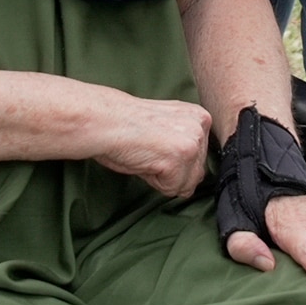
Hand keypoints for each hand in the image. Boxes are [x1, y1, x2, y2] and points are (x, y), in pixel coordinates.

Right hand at [90, 92, 214, 199]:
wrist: (105, 121)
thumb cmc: (126, 125)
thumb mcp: (166, 128)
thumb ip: (184, 144)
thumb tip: (195, 178)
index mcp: (199, 116)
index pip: (200, 159)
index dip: (173, 161)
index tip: (156, 146)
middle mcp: (200, 126)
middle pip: (196, 174)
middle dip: (171, 171)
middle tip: (149, 151)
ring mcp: (193, 142)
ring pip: (186, 184)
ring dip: (163, 177)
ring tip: (146, 155)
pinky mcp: (181, 157)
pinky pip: (173, 188)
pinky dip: (155, 181)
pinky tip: (144, 160)